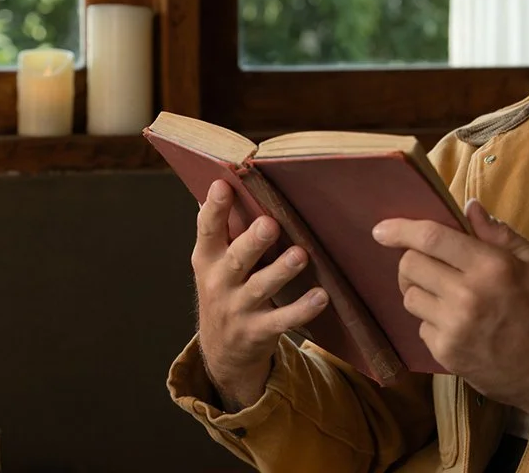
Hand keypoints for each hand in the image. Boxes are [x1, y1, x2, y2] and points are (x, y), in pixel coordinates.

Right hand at [192, 179, 329, 410]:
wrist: (222, 350)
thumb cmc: (226, 288)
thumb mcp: (214, 261)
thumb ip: (222, 228)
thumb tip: (225, 178)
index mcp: (207, 258)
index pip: (207, 229)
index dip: (214, 207)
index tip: (223, 184)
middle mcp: (219, 282)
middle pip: (237, 259)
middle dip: (253, 241)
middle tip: (270, 223)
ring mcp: (239, 309)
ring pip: (261, 288)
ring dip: (281, 271)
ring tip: (300, 255)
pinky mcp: (259, 331)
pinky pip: (282, 320)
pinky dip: (302, 309)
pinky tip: (321, 296)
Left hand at [372, 200, 528, 414]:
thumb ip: (499, 234)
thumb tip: (468, 206)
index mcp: (490, 266)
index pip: (430, 238)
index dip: (400, 229)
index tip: (381, 229)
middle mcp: (466, 296)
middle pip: (410, 265)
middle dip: (413, 259)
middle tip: (430, 263)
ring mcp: (453, 328)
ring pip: (409, 296)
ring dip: (420, 289)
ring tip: (446, 293)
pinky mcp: (446, 354)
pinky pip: (420, 326)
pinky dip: (431, 320)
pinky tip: (457, 323)